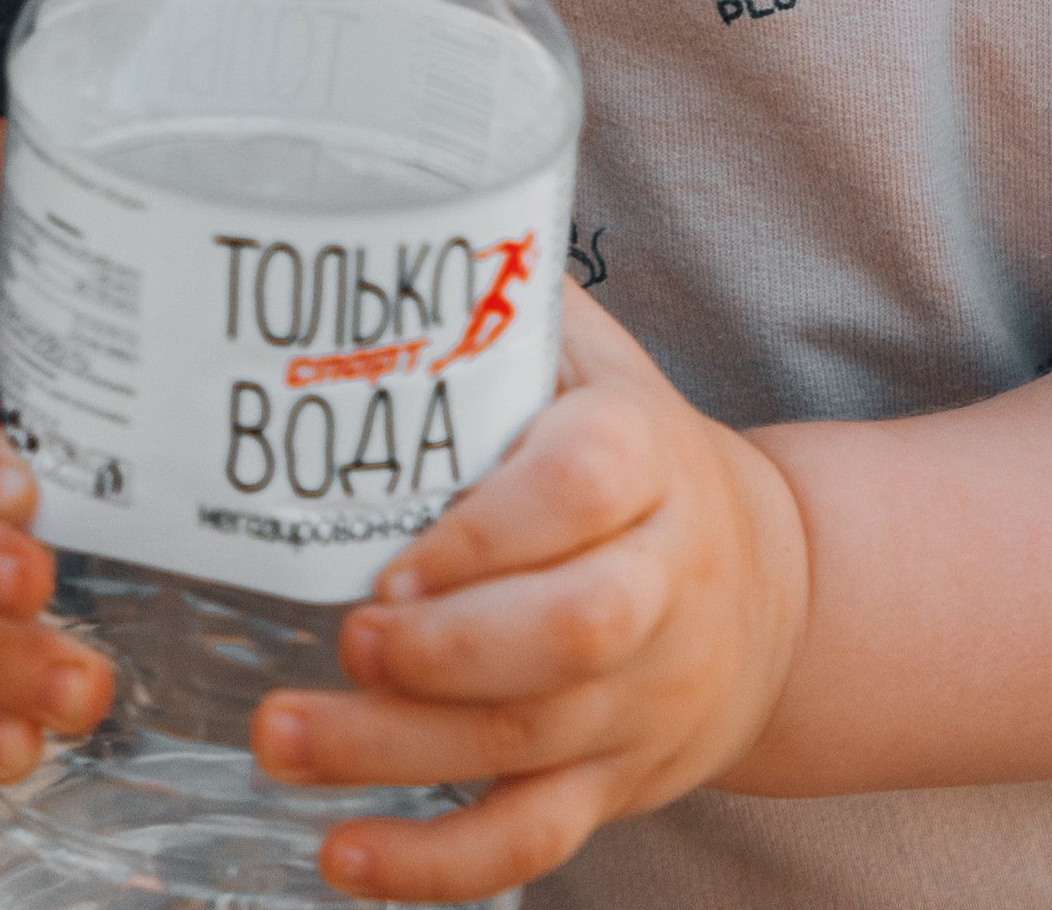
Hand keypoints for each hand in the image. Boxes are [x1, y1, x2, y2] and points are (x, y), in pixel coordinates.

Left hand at [251, 288, 809, 899]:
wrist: (772, 591)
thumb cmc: (636, 456)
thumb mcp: (596, 364)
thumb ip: (503, 303)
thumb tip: (380, 208)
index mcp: (650, 456)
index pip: (589, 485)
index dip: (496, 528)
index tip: (396, 549)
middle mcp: (663, 582)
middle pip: (576, 630)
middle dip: (451, 647)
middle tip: (344, 634)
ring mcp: (643, 697)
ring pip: (532, 743)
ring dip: (397, 750)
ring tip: (279, 735)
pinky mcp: (616, 784)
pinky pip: (531, 842)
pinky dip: (435, 865)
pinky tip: (340, 855)